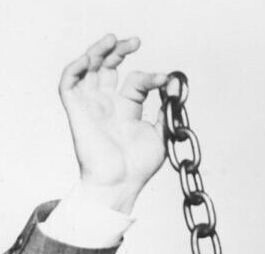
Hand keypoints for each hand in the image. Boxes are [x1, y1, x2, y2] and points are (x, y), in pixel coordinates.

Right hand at [59, 34, 168, 212]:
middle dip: (120, 51)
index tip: (165, 80)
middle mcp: (109, 102)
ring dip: (98, 50)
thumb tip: (174, 86)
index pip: (136, 81)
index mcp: (127, 108)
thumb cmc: (139, 166)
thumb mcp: (159, 135)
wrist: (120, 182)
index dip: (151, 77)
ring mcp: (92, 104)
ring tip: (112, 39)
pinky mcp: (75, 109)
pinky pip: (68, 81)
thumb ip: (164, 111)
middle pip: (109, 67)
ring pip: (88, 67)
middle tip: (135, 42)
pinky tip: (90, 59)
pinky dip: (76, 67)